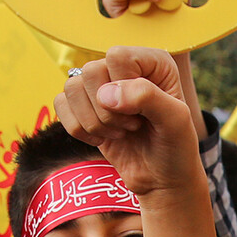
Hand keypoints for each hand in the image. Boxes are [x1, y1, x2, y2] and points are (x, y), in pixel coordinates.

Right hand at [56, 47, 205, 199]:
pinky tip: (102, 139)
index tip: (143, 114)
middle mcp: (125, 68)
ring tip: (120, 133)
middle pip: (91, 72)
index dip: (124, 89)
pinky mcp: (85, 107)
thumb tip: (105, 95)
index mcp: (152, 62)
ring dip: (94, 122)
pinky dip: (79, 129)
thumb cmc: (176, 148)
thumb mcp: (175, 121)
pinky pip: (60, 104)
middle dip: (108, 111)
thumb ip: (147, 97)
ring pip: (71, 88)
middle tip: (132, 127)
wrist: (162, 180)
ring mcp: (102, 86)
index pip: (117, 57)